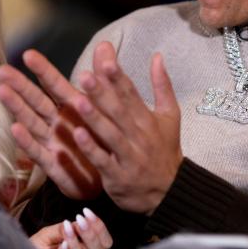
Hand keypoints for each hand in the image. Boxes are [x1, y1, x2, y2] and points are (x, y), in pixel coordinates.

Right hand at [0, 51, 100, 199]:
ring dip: (17, 108)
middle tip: (2, 70)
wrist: (115, 177)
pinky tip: (15, 129)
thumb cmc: (106, 140)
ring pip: (32, 123)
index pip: (55, 85)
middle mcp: (58, 124)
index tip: (28, 54)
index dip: (43, 70)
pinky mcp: (54, 166)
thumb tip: (106, 44)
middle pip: (36, 101)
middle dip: (20, 86)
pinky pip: (39, 152)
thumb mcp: (108, 107)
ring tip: (2, 92)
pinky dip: (27, 141)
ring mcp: (53, 143)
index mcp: (72, 108)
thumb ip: (104, 78)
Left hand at [29, 207, 112, 248]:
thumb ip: (63, 228)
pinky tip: (61, 245)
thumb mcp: (49, 233)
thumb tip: (75, 223)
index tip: (86, 212)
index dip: (99, 226)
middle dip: (92, 236)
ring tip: (67, 229)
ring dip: (77, 244)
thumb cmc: (38, 247)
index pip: (105, 242)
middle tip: (80, 220)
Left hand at [71, 42, 182, 214]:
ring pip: (110, 135)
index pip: (132, 94)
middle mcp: (139, 135)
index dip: (119, 77)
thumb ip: (162, 85)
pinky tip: (77, 135)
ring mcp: (129, 156)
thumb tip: (156, 56)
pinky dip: (91, 149)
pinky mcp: (118, 177)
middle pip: (119, 111)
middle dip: (102, 93)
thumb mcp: (170, 116)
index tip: (106, 60)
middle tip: (84, 75)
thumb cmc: (165, 150)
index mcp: (147, 118)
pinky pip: (104, 161)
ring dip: (94, 118)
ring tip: (77, 100)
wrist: (170, 192)